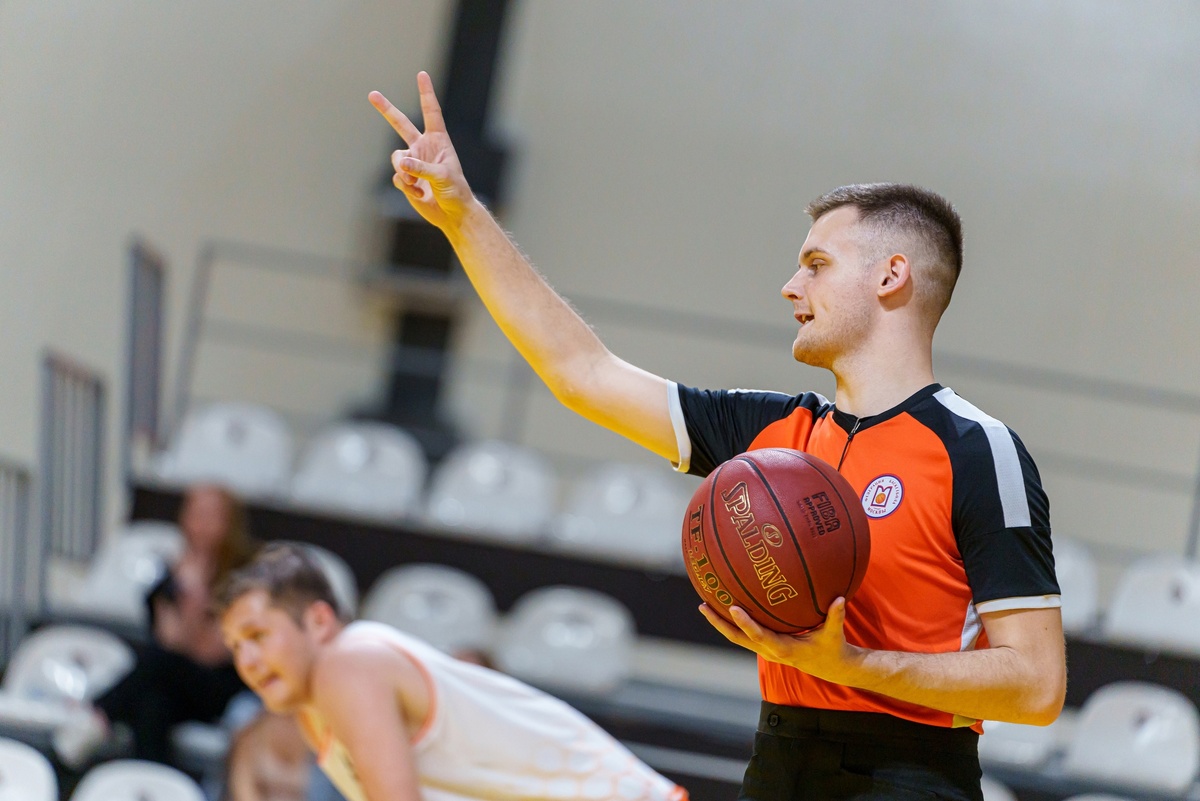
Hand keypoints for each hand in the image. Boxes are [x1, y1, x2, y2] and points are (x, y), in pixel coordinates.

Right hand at [368, 72, 475, 229]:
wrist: (452, 214)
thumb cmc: (456, 192)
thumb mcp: (443, 177)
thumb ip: (421, 168)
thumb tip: (403, 162)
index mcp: (438, 141)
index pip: (431, 112)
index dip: (426, 93)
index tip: (421, 75)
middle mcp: (423, 148)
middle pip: (401, 124)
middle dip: (386, 110)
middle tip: (372, 94)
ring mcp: (413, 163)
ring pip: (397, 158)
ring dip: (404, 172)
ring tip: (417, 185)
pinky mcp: (406, 179)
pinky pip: (397, 177)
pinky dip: (406, 186)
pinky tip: (418, 195)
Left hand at [699, 598, 860, 684]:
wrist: (831, 667)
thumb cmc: (832, 648)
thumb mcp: (835, 634)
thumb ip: (836, 616)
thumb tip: (840, 598)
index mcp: (783, 648)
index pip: (759, 635)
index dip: (745, 623)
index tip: (732, 607)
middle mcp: (770, 651)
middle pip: (737, 638)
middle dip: (719, 623)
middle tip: (703, 606)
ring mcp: (765, 650)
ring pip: (737, 637)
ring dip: (720, 623)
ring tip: (705, 604)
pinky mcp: (765, 647)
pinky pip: (744, 635)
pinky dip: (733, 623)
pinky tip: (724, 608)